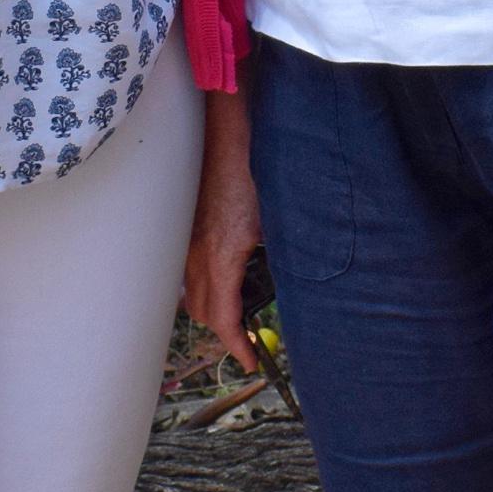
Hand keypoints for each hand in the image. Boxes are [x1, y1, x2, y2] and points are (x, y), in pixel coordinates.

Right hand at [183, 88, 266, 374]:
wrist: (228, 129)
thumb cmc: (256, 168)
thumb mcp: (279, 218)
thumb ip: (285, 255)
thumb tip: (304, 286)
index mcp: (224, 254)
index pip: (224, 318)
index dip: (237, 346)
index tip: (253, 362)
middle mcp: (199, 251)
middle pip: (203, 312)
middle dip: (224, 332)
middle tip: (249, 343)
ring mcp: (189, 238)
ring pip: (191, 292)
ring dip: (211, 310)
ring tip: (236, 317)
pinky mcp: (189, 225)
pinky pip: (188, 270)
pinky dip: (203, 286)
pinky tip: (222, 279)